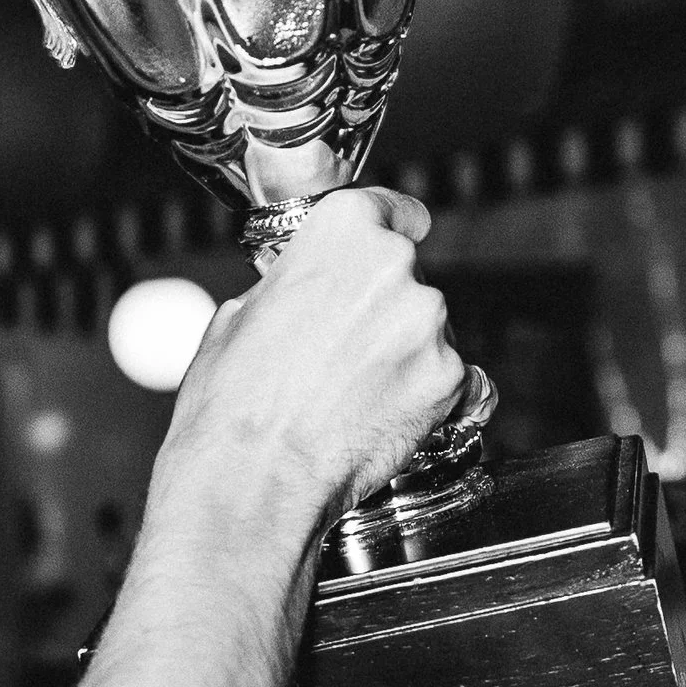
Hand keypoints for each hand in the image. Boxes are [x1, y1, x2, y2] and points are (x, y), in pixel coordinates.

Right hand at [160, 191, 463, 522]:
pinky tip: (379, 416)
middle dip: (382, 307)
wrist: (253, 478)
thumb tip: (306, 289)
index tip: (399, 233)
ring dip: (403, 351)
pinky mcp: (450, 381)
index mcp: (342, 233)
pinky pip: (452, 378)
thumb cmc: (233, 404)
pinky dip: (425, 395)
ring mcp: (429, 326)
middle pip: (407, 276)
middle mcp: (395, 268)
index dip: (392, 224)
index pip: (390, 208)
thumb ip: (292, 282)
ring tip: (352, 392)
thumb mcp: (238, 314)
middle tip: (340, 349)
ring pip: (428, 328)